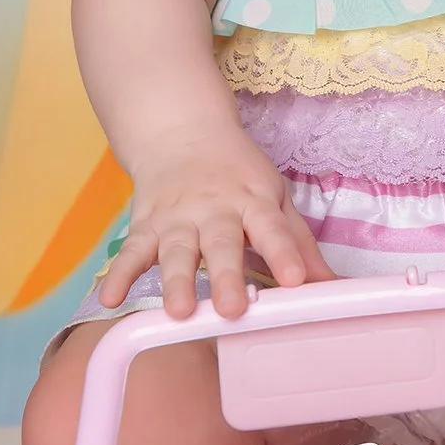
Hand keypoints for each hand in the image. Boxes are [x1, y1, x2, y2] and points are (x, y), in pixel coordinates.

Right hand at [98, 122, 335, 320]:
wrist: (182, 132)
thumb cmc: (238, 173)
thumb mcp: (274, 197)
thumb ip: (298, 244)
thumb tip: (334, 286)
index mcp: (253, 202)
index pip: (272, 229)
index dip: (284, 254)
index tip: (295, 281)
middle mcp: (215, 210)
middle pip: (221, 244)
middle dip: (227, 276)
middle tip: (232, 309)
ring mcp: (176, 218)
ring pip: (176, 251)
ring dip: (176, 281)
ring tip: (180, 311)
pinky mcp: (145, 225)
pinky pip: (131, 252)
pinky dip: (119, 274)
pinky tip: (111, 300)